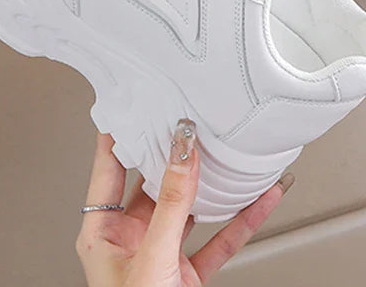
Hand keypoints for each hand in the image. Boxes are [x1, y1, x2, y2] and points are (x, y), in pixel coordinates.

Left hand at [76, 121, 293, 286]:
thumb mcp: (152, 258)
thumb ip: (170, 203)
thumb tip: (181, 150)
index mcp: (102, 233)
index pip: (109, 167)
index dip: (120, 130)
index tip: (133, 96)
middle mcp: (130, 238)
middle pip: (154, 180)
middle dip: (175, 150)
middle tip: (190, 115)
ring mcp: (162, 254)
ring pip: (191, 205)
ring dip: (215, 181)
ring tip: (230, 149)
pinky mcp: (190, 272)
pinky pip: (220, 236)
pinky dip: (243, 217)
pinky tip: (263, 196)